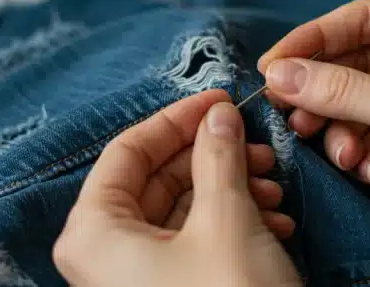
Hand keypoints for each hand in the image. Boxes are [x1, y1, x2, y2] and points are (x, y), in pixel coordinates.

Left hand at [54, 90, 300, 286]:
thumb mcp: (226, 219)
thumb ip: (218, 156)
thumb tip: (218, 115)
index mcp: (93, 232)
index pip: (127, 150)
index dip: (177, 119)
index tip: (220, 100)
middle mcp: (104, 254)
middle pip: (157, 179)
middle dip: (213, 157)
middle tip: (256, 144)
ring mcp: (135, 277)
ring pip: (181, 210)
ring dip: (232, 190)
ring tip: (275, 189)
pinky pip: (193, 241)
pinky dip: (233, 224)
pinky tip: (275, 221)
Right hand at [257, 0, 369, 284]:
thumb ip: (344, 92)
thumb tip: (279, 74)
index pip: (364, 18)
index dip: (313, 40)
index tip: (271, 66)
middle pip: (358, 63)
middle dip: (325, 94)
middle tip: (290, 116)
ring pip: (362, 103)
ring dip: (344, 131)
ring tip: (343, 156)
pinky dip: (366, 152)